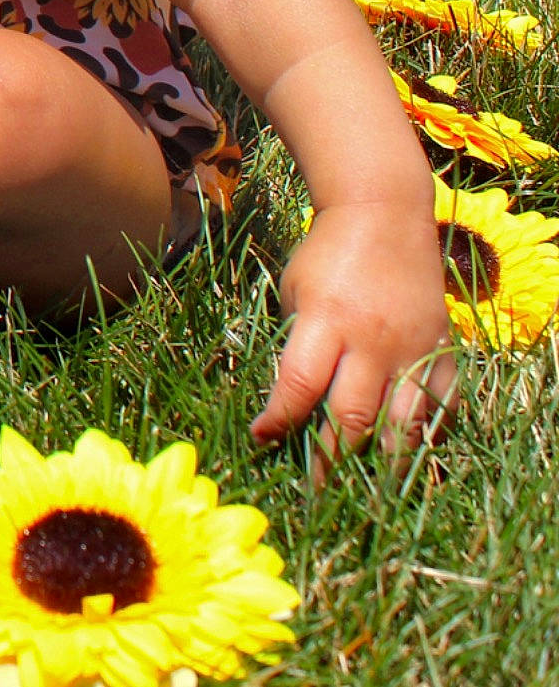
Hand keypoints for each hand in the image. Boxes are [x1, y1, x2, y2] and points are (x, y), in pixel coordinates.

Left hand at [253, 198, 456, 463]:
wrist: (384, 216)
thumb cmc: (326, 255)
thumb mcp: (295, 291)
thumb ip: (299, 344)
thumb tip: (291, 402)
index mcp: (326, 320)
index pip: (300, 385)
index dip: (280, 419)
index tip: (263, 439)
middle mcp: (374, 341)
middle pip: (354, 417)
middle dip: (331, 458)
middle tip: (315, 488)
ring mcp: (415, 349)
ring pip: (403, 425)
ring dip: (383, 464)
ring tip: (366, 492)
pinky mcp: (444, 351)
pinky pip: (441, 407)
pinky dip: (425, 436)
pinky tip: (407, 455)